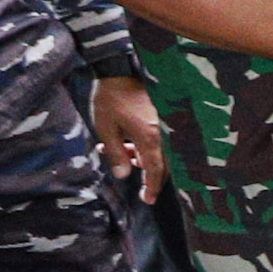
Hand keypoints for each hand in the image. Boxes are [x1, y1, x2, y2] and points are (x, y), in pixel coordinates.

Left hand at [88, 74, 164, 204]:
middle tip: (143, 189)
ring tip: (122, 155)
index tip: (148, 200)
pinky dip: (146, 147)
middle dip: (150, 177)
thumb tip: (122, 175)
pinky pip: (159, 140)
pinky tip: (128, 144)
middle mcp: (163, 134)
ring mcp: (165, 126)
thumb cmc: (111, 99)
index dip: (152, 187)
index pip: (155, 171)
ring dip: (144, 160)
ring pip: (160, 153)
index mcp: (150, 138)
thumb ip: (116, 153)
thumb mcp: (107, 128)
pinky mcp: (163, 119)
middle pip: (163, 164)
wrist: (121, 71)